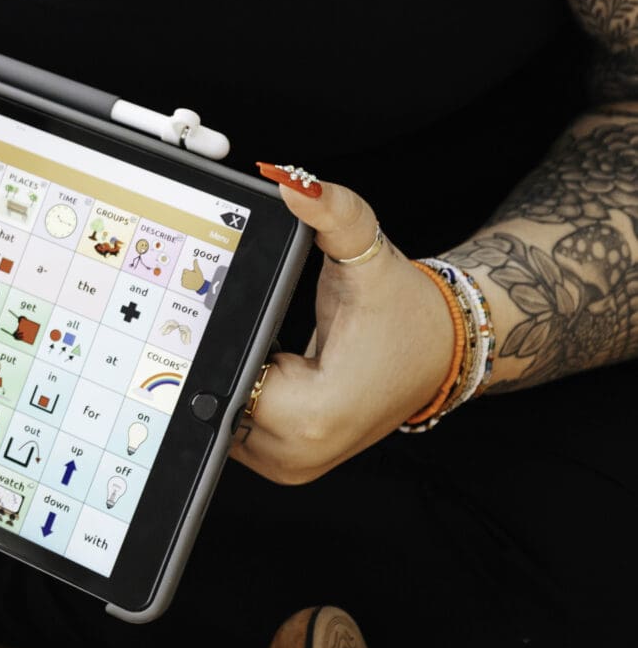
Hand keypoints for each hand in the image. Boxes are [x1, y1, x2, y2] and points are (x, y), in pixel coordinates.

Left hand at [230, 170, 458, 484]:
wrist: (441, 350)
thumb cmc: (405, 310)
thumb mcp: (368, 254)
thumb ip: (331, 213)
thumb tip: (291, 182)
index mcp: (315, 415)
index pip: (221, 379)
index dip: (212, 338)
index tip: (206, 306)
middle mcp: (299, 453)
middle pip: (212, 397)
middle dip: (213, 352)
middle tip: (220, 312)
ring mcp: (291, 464)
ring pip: (218, 411)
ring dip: (223, 372)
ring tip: (256, 331)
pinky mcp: (288, 460)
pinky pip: (234, 421)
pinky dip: (236, 387)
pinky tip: (258, 351)